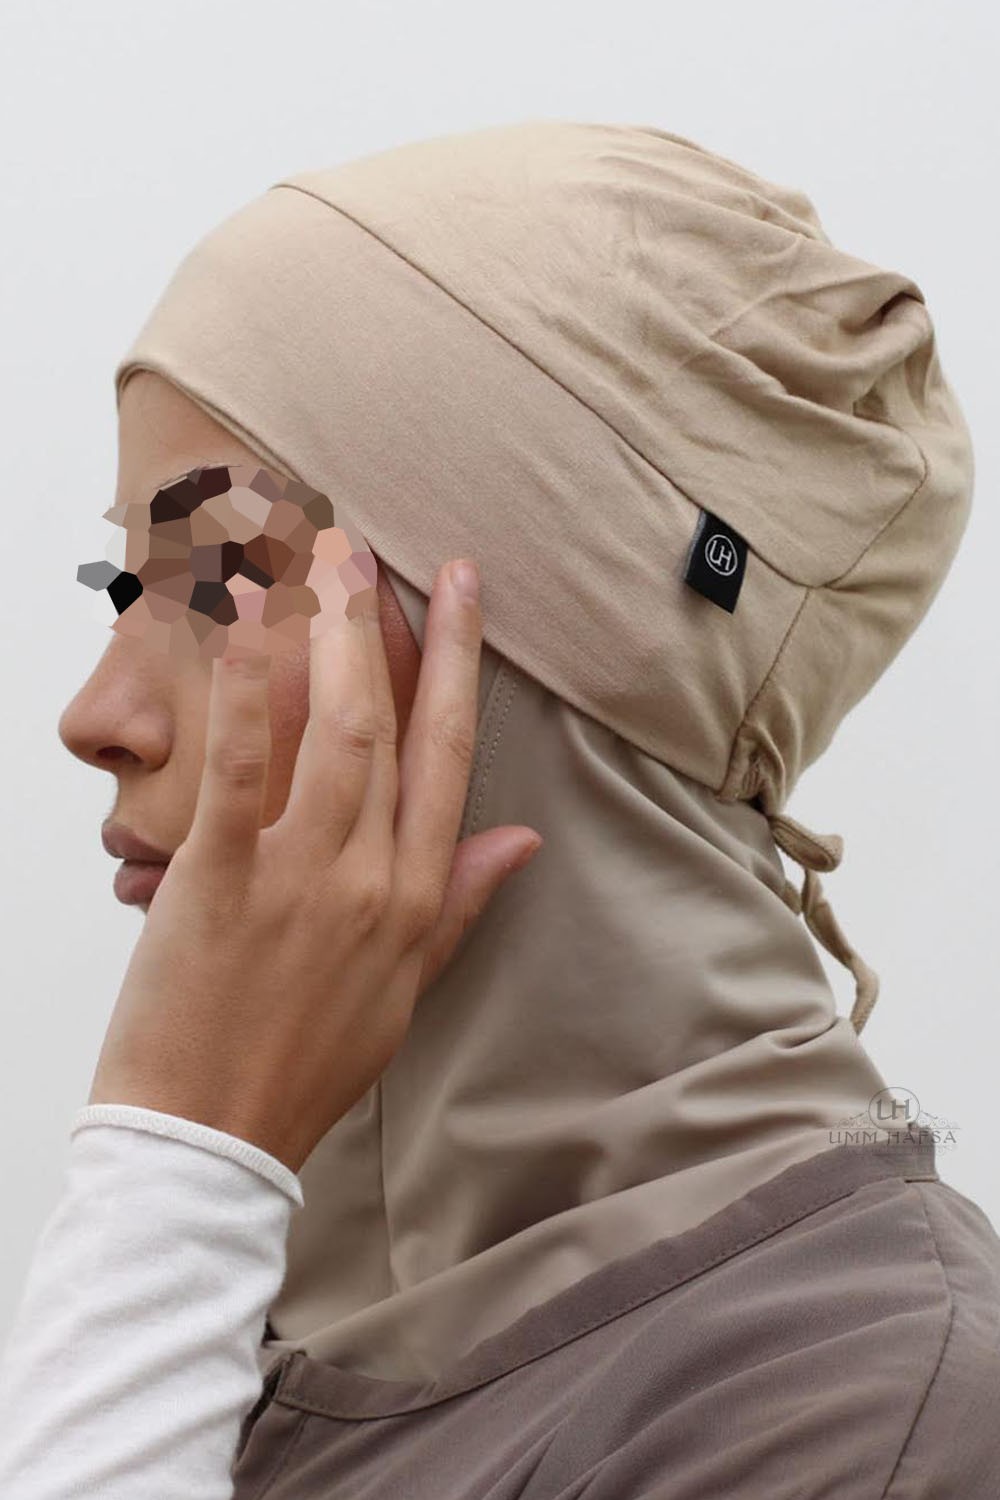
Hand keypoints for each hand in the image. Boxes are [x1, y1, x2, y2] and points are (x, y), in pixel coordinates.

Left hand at [87, 559, 542, 1173]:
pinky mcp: (222, 885)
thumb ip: (461, 905)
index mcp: (416, 899)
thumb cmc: (305, 1065)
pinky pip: (241, 777)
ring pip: (335, 733)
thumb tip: (522, 841)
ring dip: (330, 636)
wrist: (213, 1139)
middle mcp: (372, 877)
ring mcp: (301, 879)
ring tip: (319, 558)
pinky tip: (241, 630)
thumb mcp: (407, 992)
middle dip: (387, 625)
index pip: (451, 756)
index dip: (459, 664)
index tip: (461, 591)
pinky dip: (245, 699)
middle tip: (371, 545)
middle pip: (393, 726)